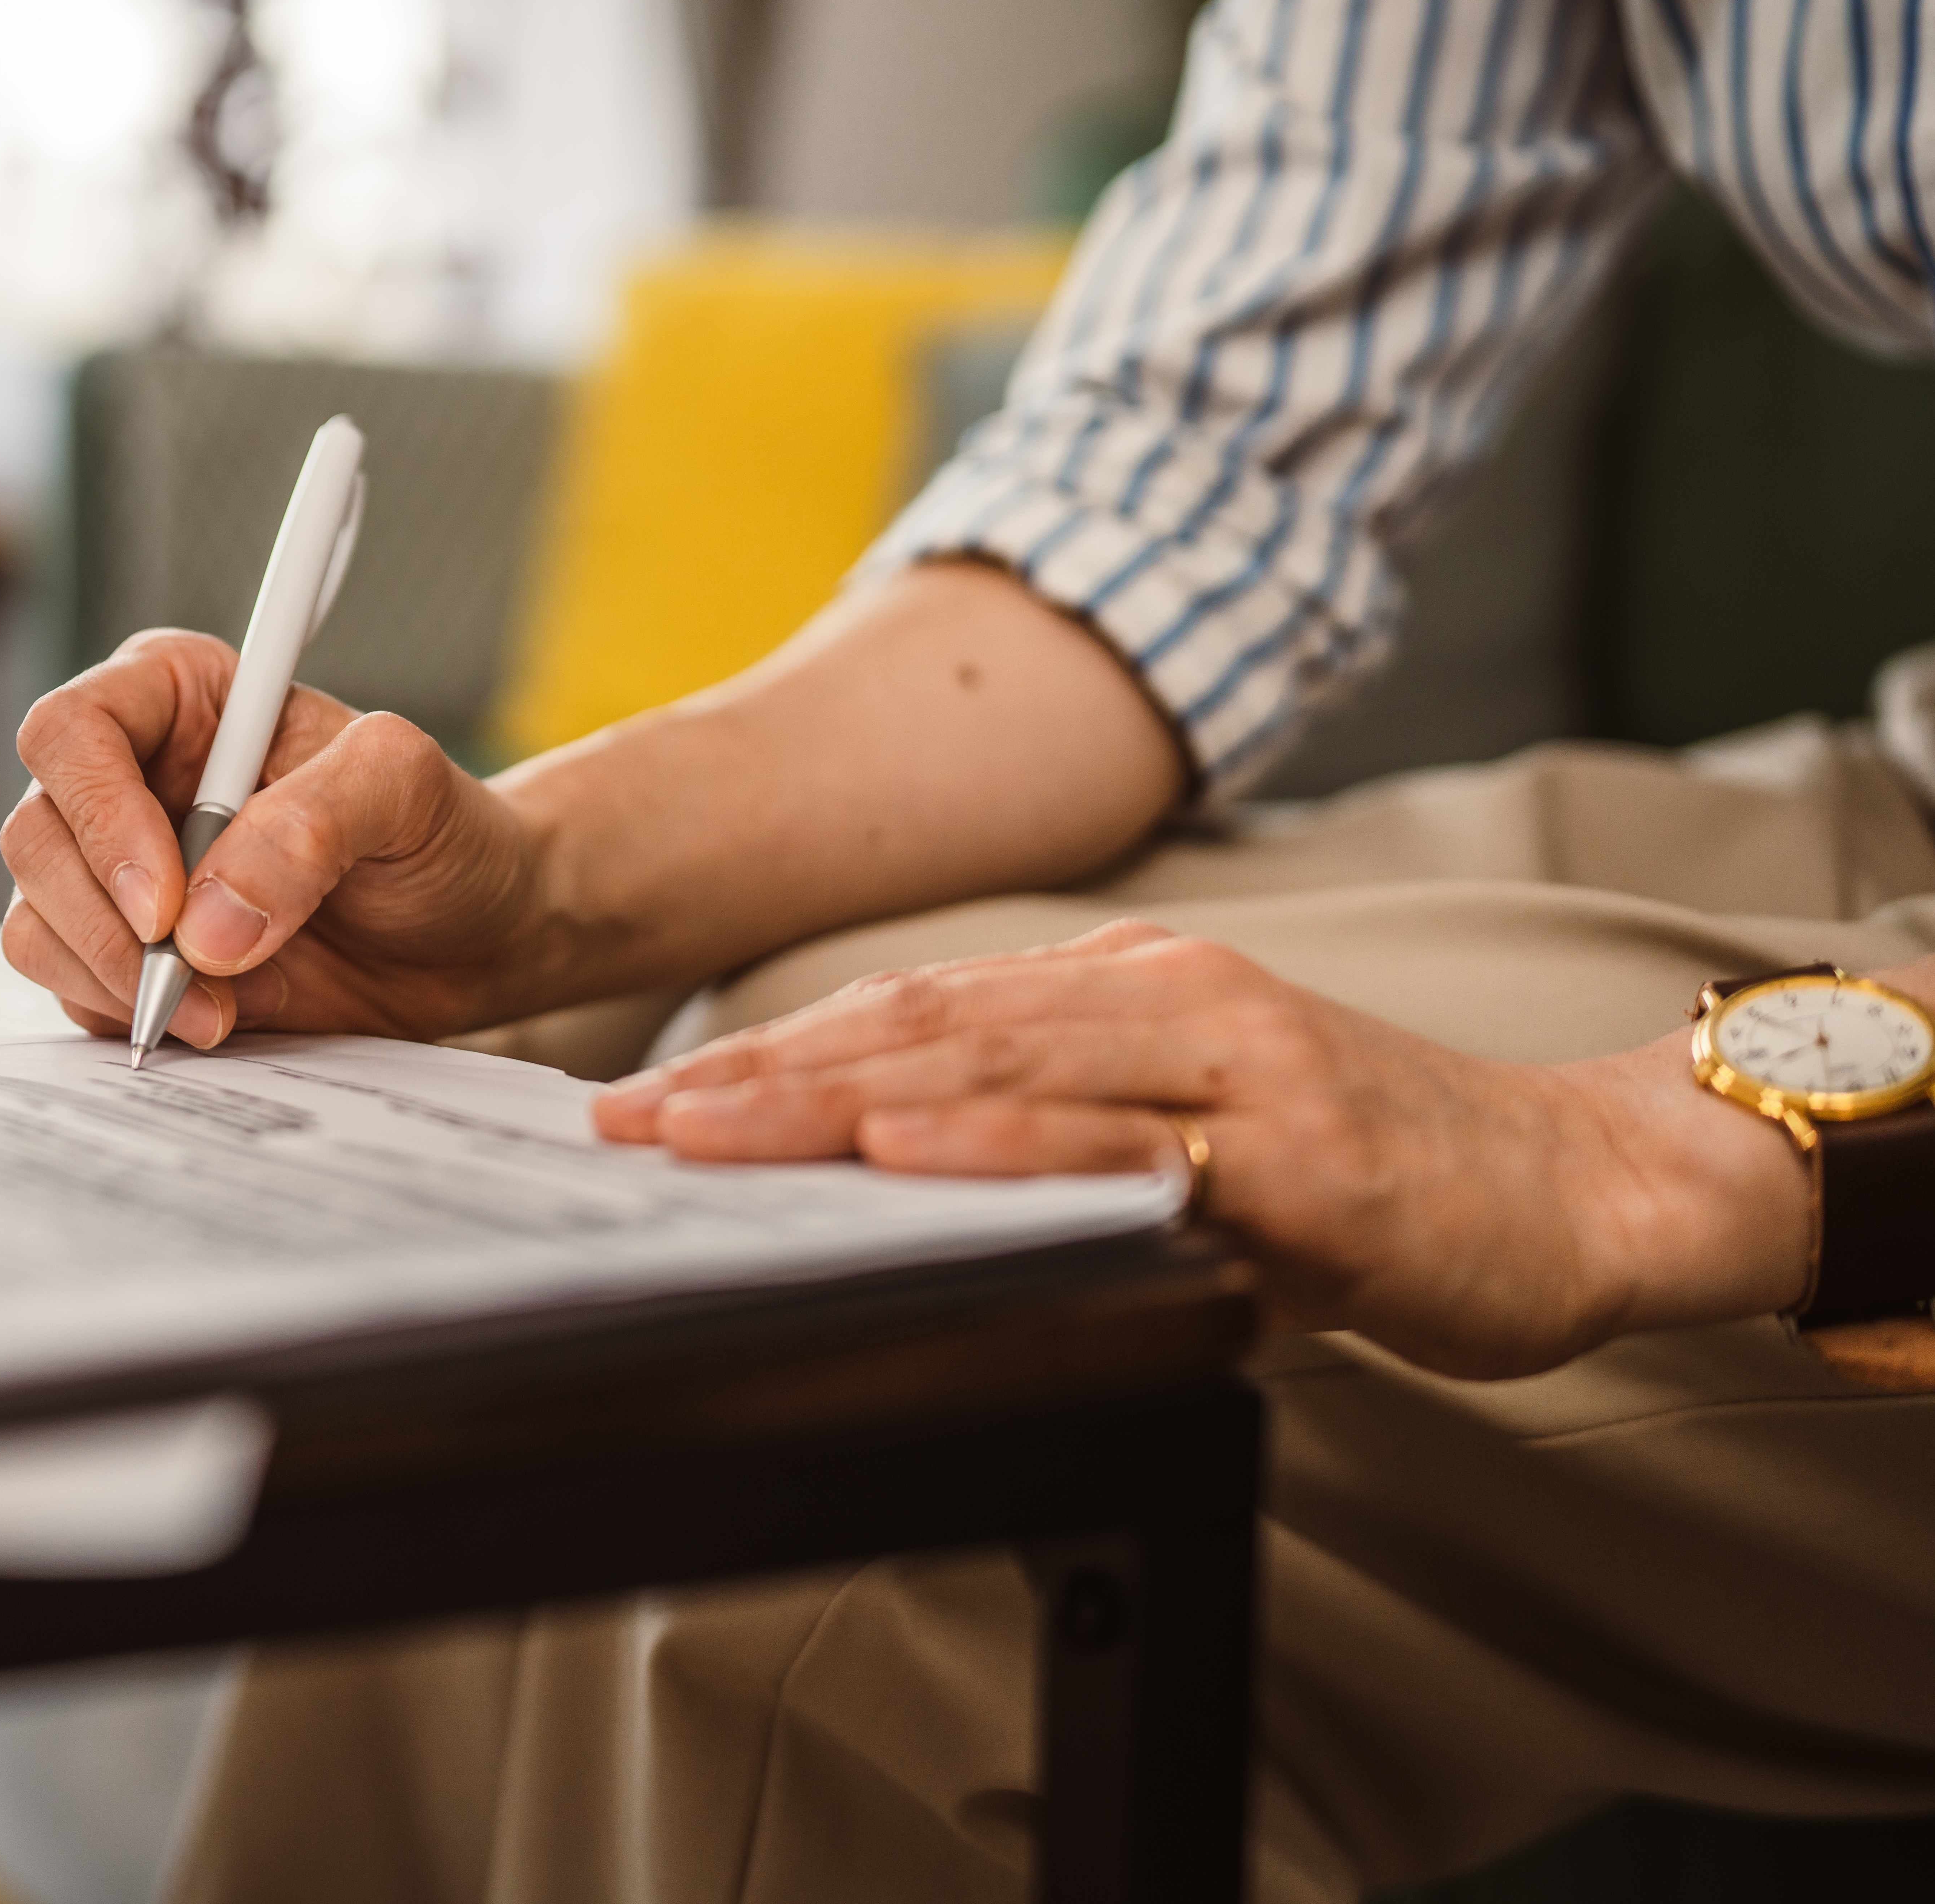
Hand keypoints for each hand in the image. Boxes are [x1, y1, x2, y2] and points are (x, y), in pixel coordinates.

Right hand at [0, 630, 548, 1048]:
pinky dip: (139, 1018)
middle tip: (197, 980)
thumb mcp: (407, 790)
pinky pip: (77, 991)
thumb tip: (209, 921)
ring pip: (38, 923)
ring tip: (235, 1003)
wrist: (470, 931)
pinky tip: (232, 1014)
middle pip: (35, 838)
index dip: (100, 818)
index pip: (71, 733)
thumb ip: (314, 825)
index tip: (165, 903)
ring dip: (121, 982)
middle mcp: (131, 779)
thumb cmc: (440, 833)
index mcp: (177, 698)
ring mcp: (118, 871)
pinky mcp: (128, 952)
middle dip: (106, 925)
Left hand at [592, 921, 1818, 1378]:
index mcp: (1125, 997)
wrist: (1572, 1191)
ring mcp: (1231, 1064)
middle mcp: (1162, 1003)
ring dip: (835, 1101)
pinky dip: (1004, 1141)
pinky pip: (1123, 1140)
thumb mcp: (1190, 1158)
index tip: (649, 1099)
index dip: (770, 1056)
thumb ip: (1068, 1162)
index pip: (908, 1019)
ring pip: (993, 1069)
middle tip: (625, 1119)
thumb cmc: (1372, 1187)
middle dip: (760, 1078)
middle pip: (918, 1031)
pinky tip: (904, 1149)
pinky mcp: (1295, 1146)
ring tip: (708, 1127)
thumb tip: (913, 1201)